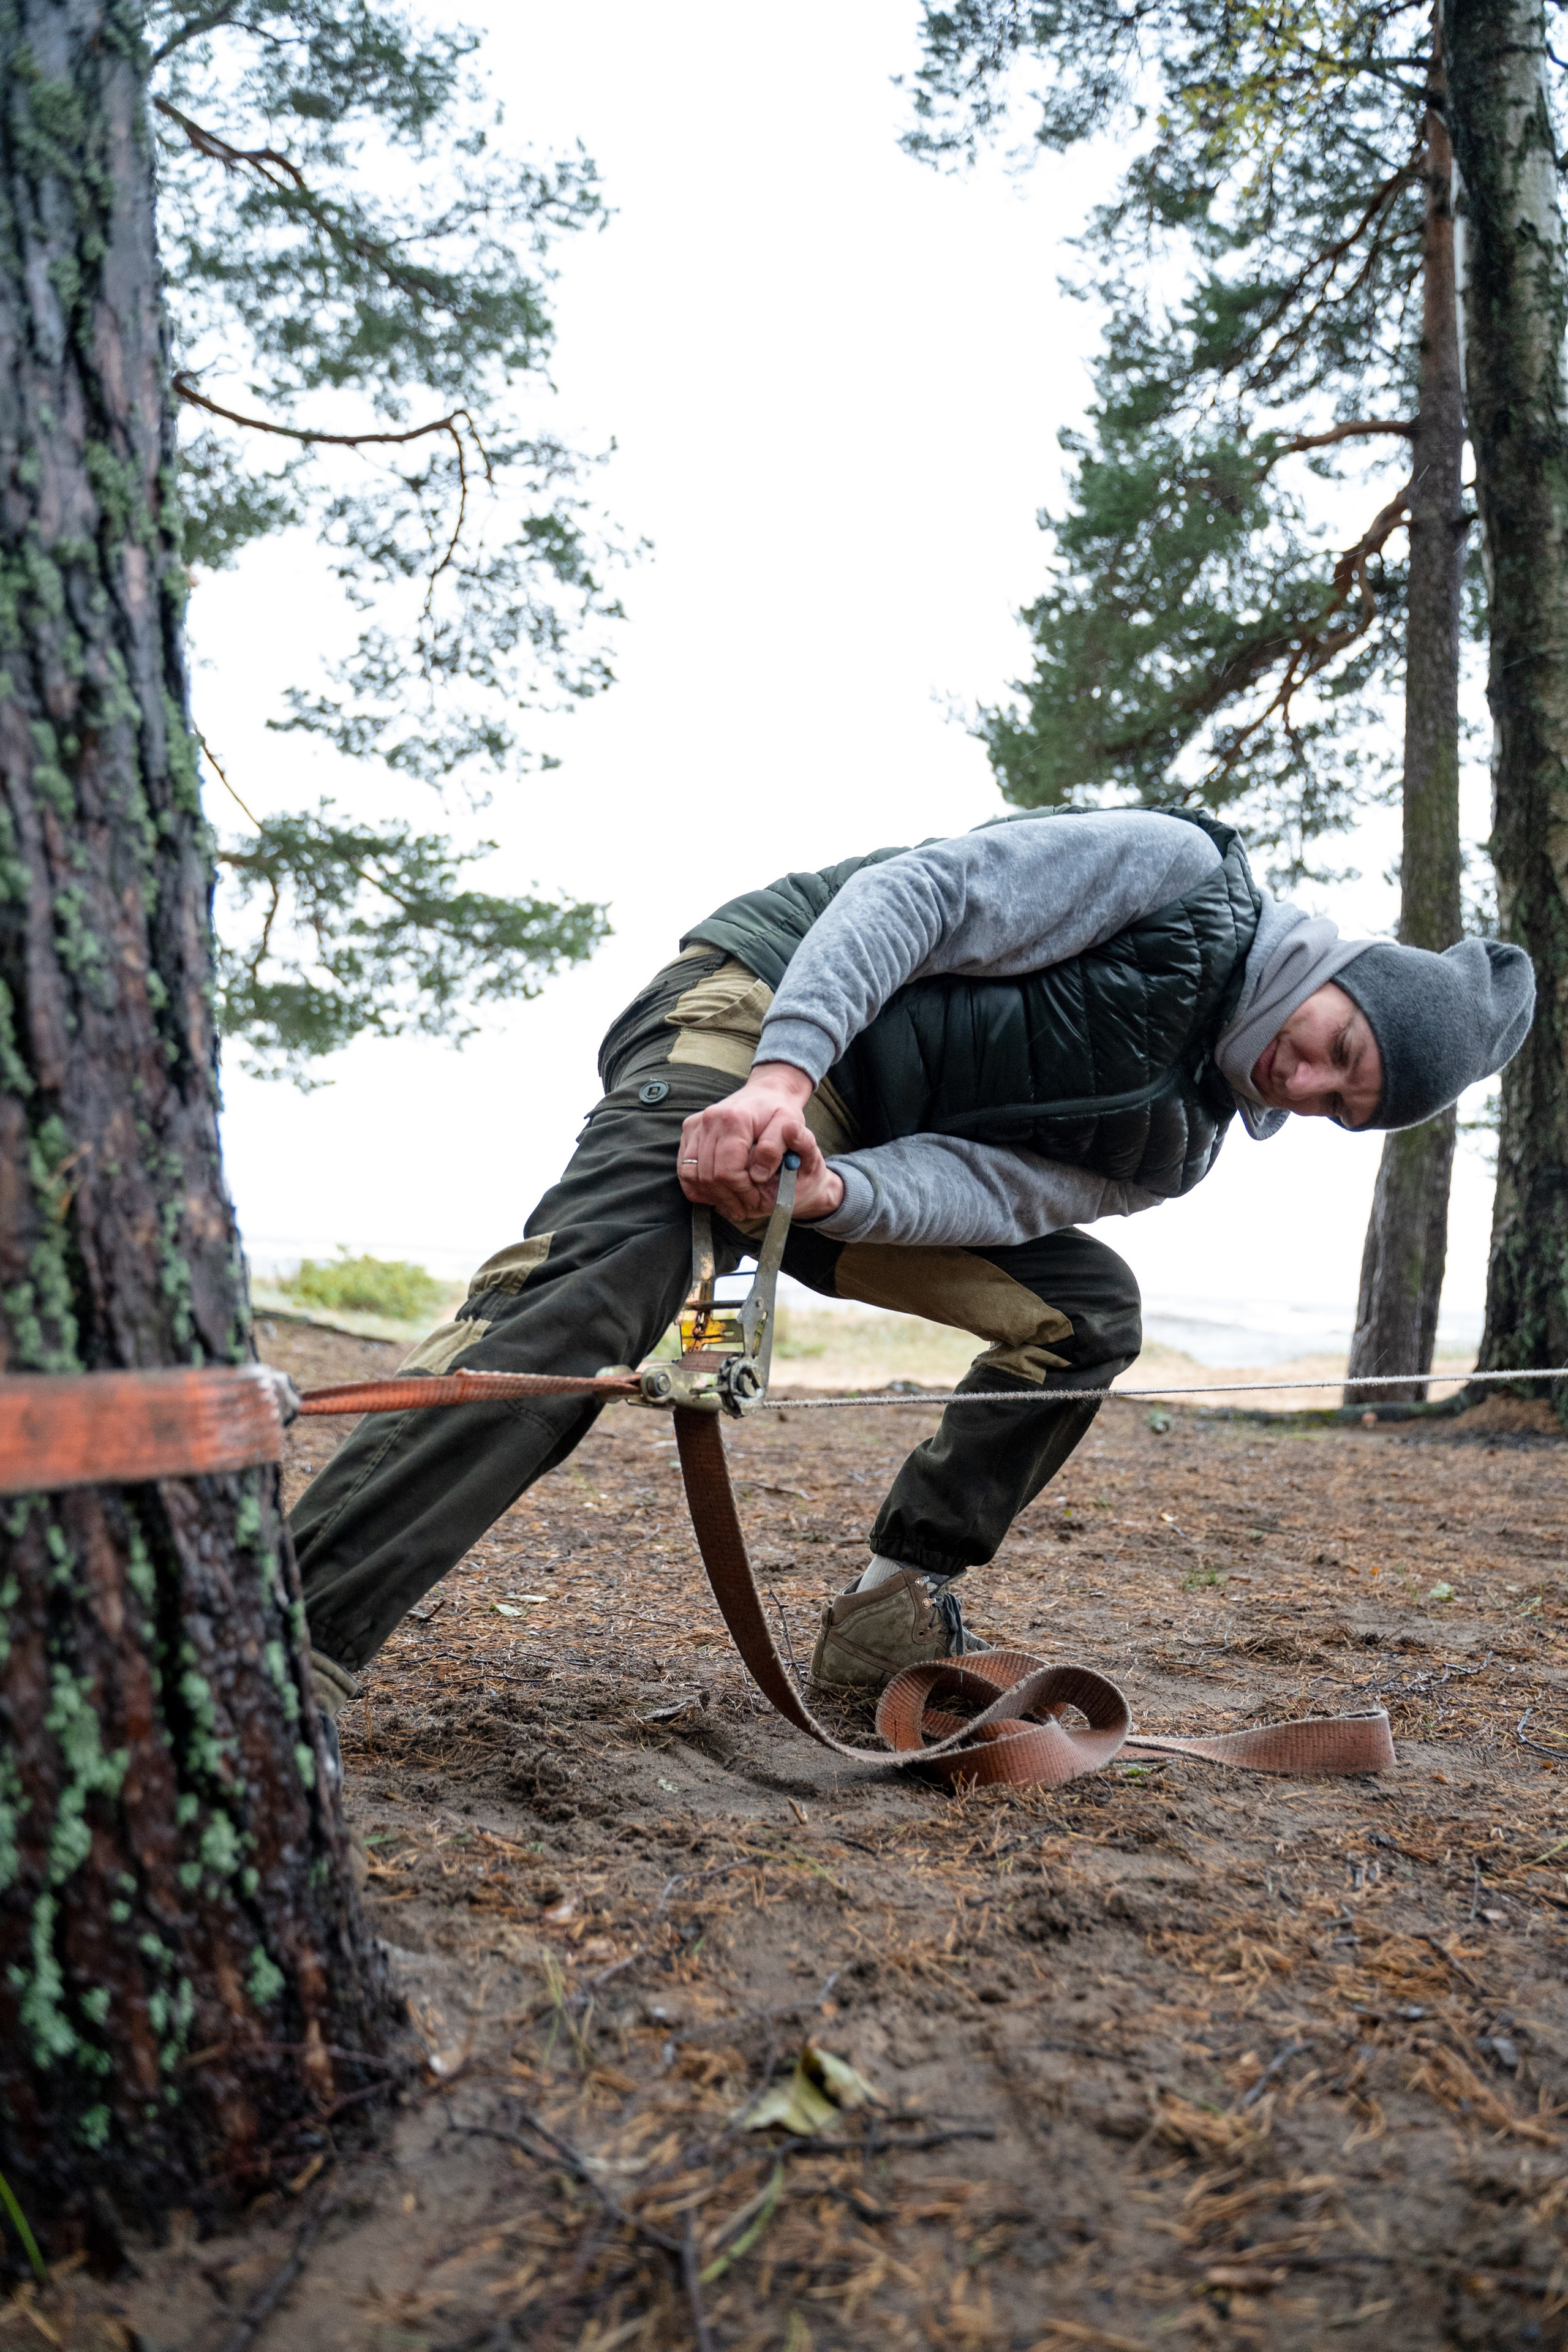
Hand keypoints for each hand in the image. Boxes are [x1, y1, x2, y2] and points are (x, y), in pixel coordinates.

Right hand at [678, 1063, 845, 1223]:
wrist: (765, 1094)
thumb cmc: (780, 1113)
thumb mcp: (791, 1126)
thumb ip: (776, 1148)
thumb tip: (758, 1174)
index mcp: (734, 1119)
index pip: (727, 1171)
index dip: (741, 1191)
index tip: (756, 1200)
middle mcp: (709, 1120)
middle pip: (708, 1176)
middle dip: (728, 1198)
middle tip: (746, 1208)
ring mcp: (695, 1125)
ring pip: (692, 1175)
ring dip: (712, 1195)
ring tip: (734, 1203)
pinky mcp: (689, 1131)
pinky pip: (684, 1169)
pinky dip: (698, 1186)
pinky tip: (718, 1192)